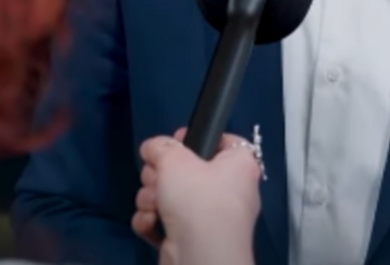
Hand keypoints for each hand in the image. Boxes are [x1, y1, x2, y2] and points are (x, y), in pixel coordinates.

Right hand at [132, 128, 261, 264]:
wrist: (200, 258)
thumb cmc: (197, 200)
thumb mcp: (175, 159)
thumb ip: (160, 147)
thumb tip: (153, 147)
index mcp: (238, 165)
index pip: (221, 141)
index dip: (196, 137)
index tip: (175, 141)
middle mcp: (229, 190)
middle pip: (186, 170)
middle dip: (160, 174)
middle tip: (155, 178)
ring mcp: (209, 218)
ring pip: (170, 196)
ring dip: (152, 198)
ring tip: (153, 204)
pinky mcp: (190, 240)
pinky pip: (166, 221)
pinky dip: (154, 221)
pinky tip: (151, 223)